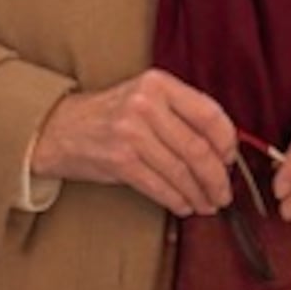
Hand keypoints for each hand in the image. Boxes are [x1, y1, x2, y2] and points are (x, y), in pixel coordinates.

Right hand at [31, 69, 235, 217]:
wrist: (59, 128)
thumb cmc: (110, 115)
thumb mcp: (146, 97)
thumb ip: (181, 112)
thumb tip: (223, 148)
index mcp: (159, 83)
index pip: (209, 114)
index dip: (227, 142)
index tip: (231, 160)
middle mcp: (146, 105)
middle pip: (197, 148)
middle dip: (217, 178)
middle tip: (224, 194)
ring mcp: (131, 133)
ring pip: (181, 172)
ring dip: (199, 194)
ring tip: (208, 204)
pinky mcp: (119, 160)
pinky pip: (159, 186)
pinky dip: (177, 200)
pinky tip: (185, 206)